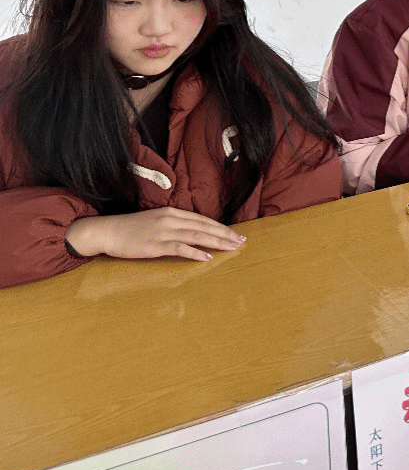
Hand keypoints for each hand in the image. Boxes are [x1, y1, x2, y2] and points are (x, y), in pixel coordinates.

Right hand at [65, 207, 244, 261]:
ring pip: (197, 236)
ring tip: (232, 247)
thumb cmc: (129, 229)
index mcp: (171, 212)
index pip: (202, 219)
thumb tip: (191, 232)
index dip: (220, 227)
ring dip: (217, 242)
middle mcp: (171, 219)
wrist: (106, 231)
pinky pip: (180, 248)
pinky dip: (195, 252)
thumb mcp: (155, 221)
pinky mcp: (155, 245)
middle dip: (225, 234)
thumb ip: (173, 224)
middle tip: (241, 241)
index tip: (235, 233)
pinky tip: (206, 257)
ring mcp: (163, 232)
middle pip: (204, 226)